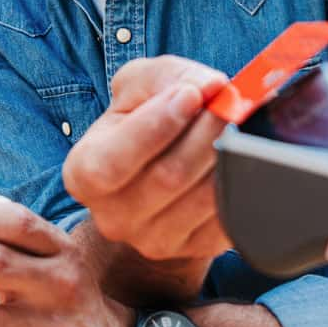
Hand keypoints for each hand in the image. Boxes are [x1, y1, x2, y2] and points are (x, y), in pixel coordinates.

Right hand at [63, 55, 231, 261]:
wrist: (162, 165)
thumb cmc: (145, 119)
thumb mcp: (141, 86)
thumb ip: (167, 76)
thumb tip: (210, 87)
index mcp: (84, 175)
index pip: (113, 163)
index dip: (156, 127)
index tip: (190, 94)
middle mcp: (113, 217)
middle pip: (168, 177)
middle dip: (205, 132)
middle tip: (230, 101)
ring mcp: (154, 241)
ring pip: (202, 197)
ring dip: (229, 154)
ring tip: (239, 123)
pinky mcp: (195, 249)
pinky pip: (227, 216)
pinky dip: (242, 181)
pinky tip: (243, 156)